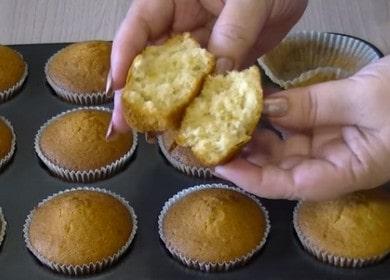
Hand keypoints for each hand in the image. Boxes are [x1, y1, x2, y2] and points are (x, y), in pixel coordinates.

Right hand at [107, 0, 306, 134]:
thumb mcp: (250, 0)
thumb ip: (231, 34)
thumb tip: (216, 77)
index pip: (139, 27)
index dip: (123, 57)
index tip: (116, 88)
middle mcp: (180, 23)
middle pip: (150, 59)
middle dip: (136, 92)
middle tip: (123, 124)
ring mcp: (200, 45)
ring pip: (175, 77)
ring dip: (164, 105)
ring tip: (150, 132)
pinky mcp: (219, 61)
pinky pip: (203, 85)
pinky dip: (196, 104)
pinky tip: (187, 124)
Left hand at [215, 56, 389, 200]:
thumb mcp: (366, 99)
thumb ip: (314, 105)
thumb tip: (266, 109)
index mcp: (347, 171)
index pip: (290, 186)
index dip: (253, 179)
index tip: (222, 165)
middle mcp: (331, 163)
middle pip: (279, 169)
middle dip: (244, 156)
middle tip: (213, 137)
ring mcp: (325, 144)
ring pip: (280, 148)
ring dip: (252, 136)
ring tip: (224, 119)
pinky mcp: (322, 125)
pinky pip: (290, 125)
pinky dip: (269, 117)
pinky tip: (250, 106)